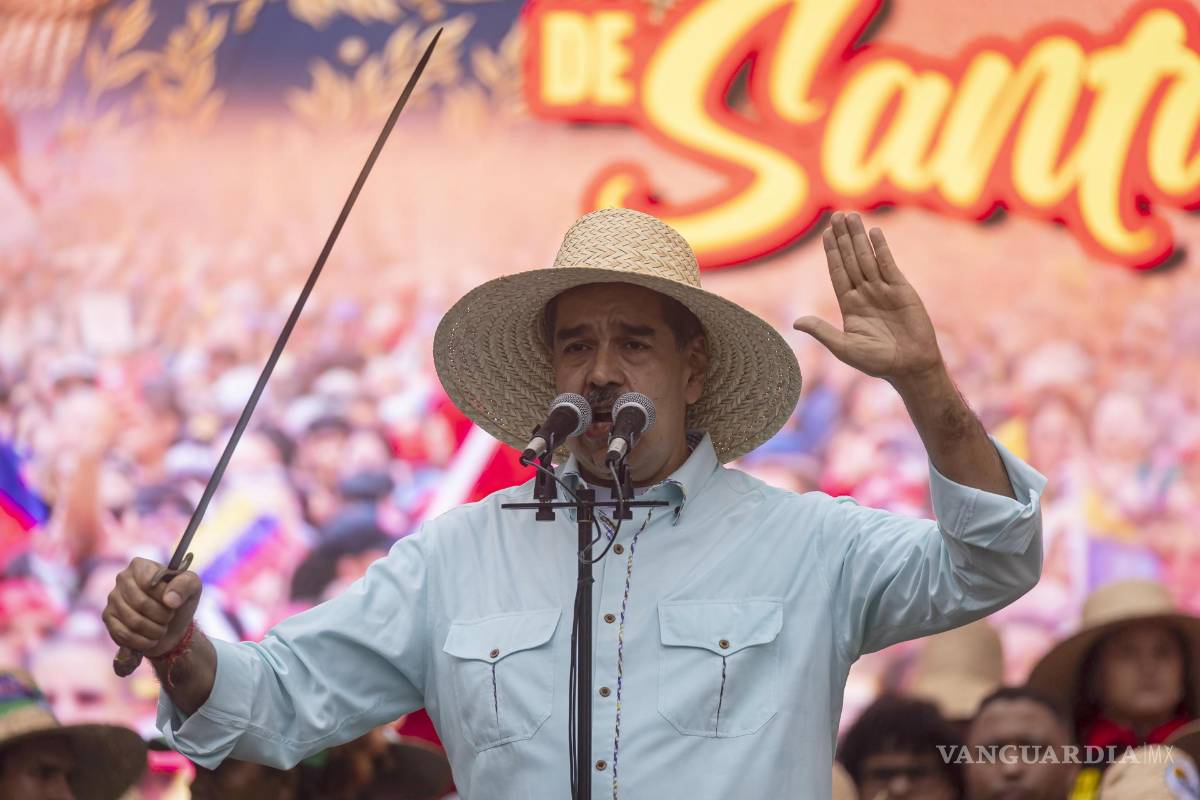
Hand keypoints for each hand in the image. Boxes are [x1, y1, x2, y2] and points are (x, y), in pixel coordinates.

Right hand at [103, 557, 201, 658]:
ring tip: (162, 629)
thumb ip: (186, 585)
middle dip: (162, 616)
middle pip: (141, 603)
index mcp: (140, 566)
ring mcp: (112, 598)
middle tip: (169, 618)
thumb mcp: (192, 587)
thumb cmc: (180, 600)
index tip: (173, 602)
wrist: (172, 626)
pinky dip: (143, 641)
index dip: (165, 596)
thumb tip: (170, 600)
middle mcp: (122, 578)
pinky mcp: (108, 618)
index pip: (149, 582)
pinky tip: (151, 639)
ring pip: (133, 621)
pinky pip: (124, 634)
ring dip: (154, 631)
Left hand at [793, 212, 943, 383]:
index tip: (825, 234)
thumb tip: (797, 323)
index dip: (831, 253)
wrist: (911, 366)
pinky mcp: (901, 289)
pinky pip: (888, 264)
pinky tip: (873, 232)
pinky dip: (881, 248)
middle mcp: (865, 293)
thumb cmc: (877, 362)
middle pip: (850, 259)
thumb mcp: (845, 348)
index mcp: (849, 305)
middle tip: (836, 215)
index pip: (837, 272)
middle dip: (843, 237)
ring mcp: (883, 289)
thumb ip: (823, 332)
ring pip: (867, 258)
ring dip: (859, 237)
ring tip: (851, 216)